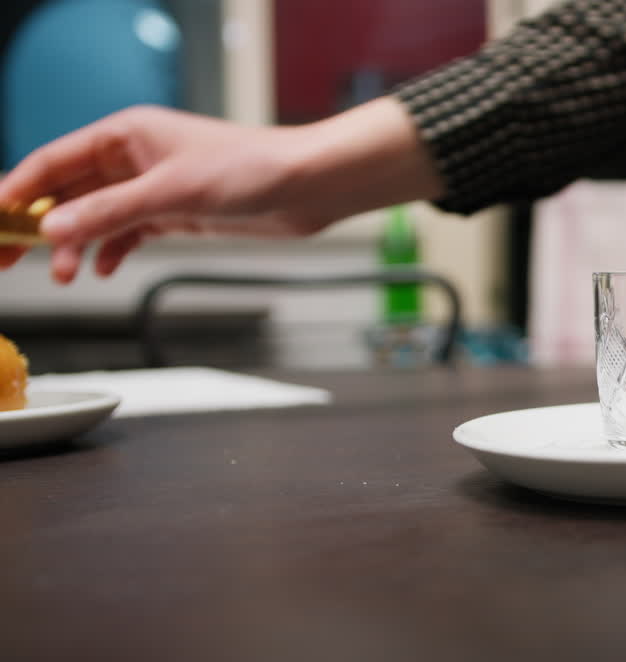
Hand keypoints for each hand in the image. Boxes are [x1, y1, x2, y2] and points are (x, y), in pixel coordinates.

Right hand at [0, 98, 442, 282]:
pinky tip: (105, 270)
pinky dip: (114, 250)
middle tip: (11, 261)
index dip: (17, 191)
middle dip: (40, 226)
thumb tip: (53, 229)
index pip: (53, 161)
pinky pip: (129, 231)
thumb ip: (109, 212)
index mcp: (126, 134)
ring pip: (98, 216)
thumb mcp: (171, 193)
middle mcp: (136, 156)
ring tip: (68, 276)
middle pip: (68, 191)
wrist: (308, 186)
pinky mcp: (178, 211)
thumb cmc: (252, 169)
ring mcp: (156, 185)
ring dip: (78, 245)